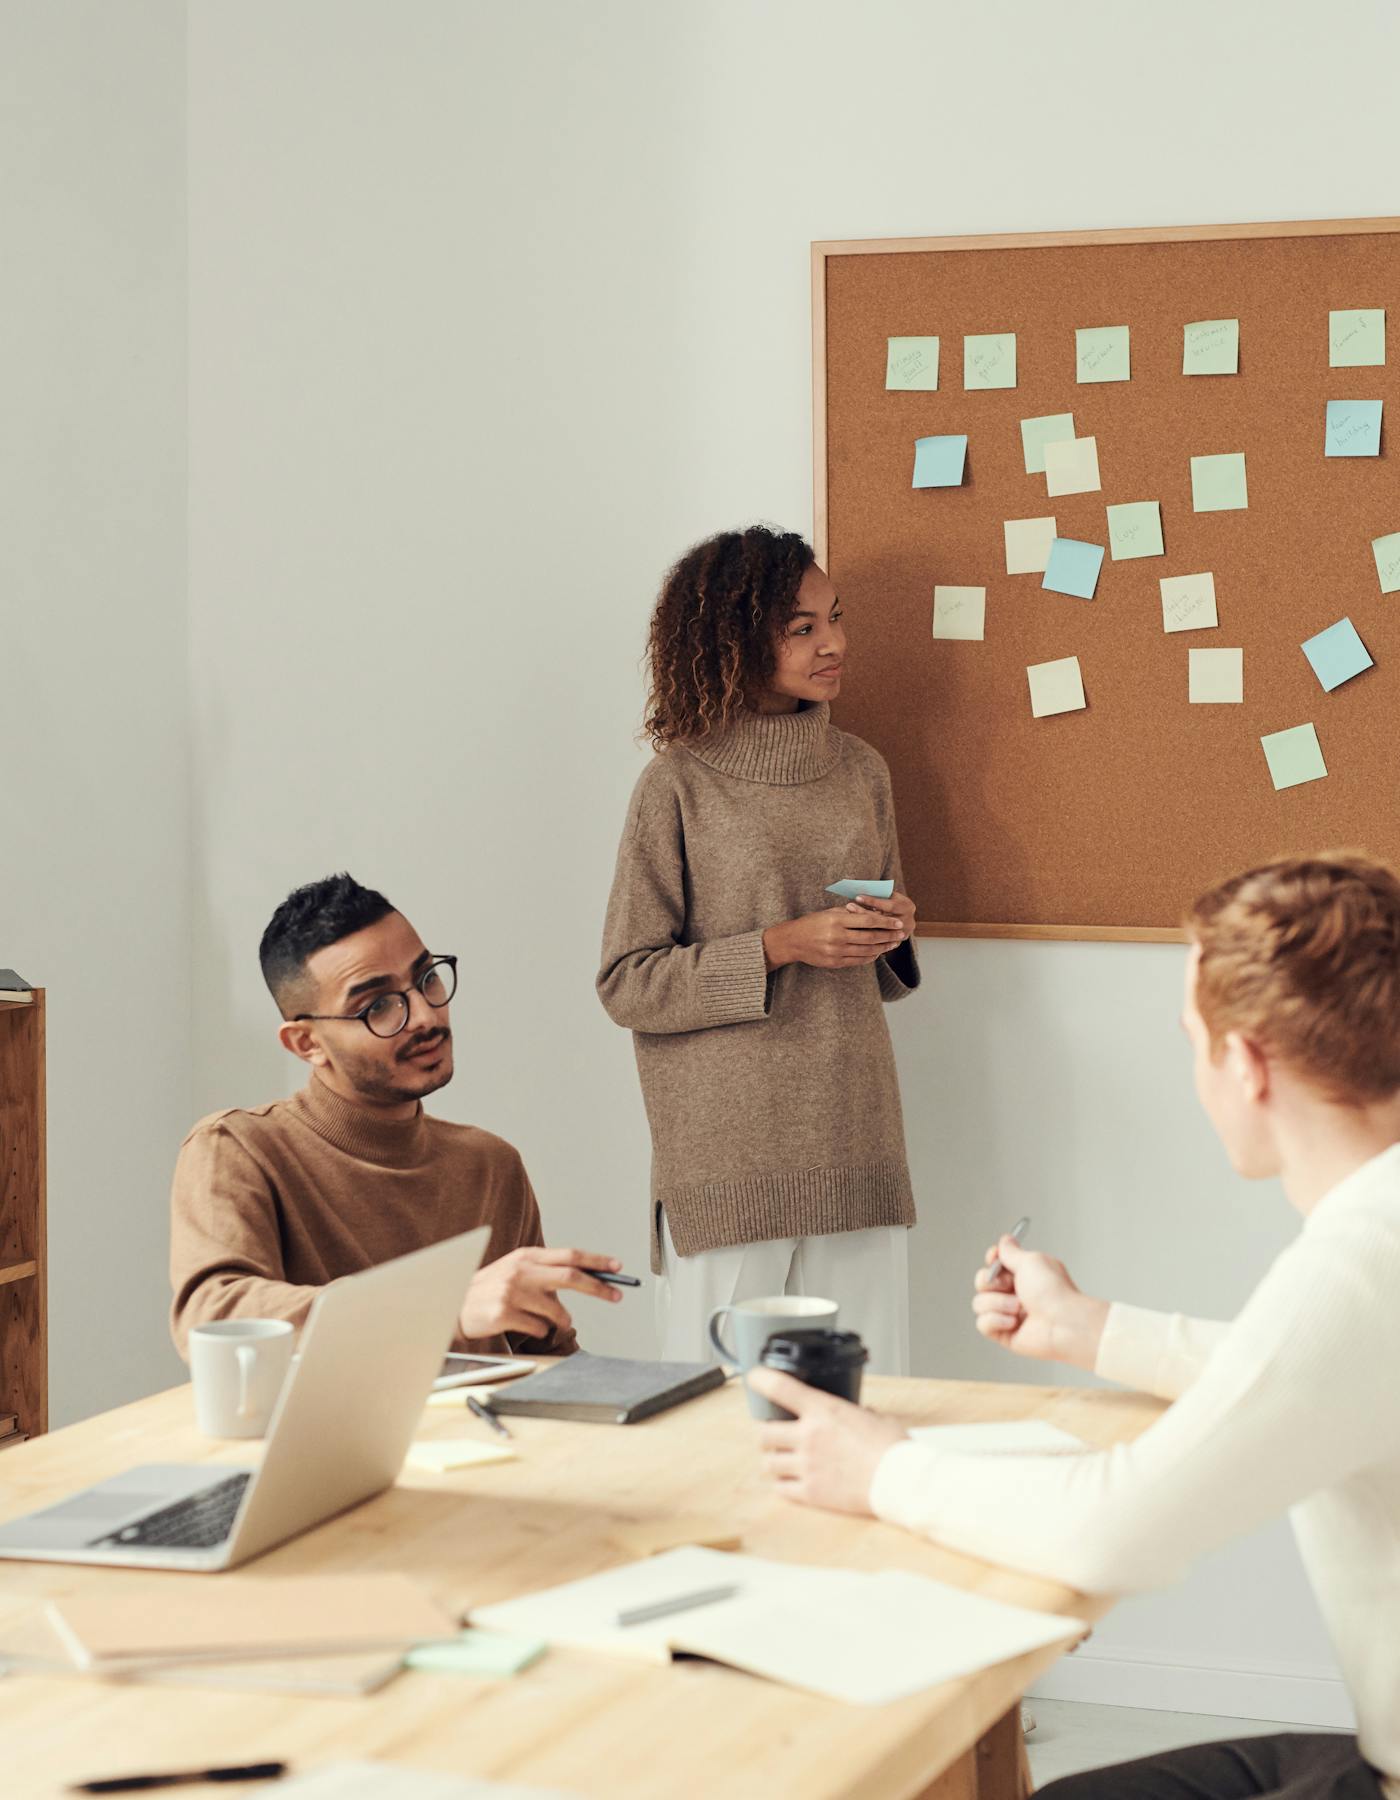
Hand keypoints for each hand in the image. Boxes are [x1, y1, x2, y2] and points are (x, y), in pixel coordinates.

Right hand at [459, 1247, 623, 1340]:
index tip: (618, 1266)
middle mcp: (520, 1270)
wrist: (452, 1306)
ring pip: (556, 1310)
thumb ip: (546, 1272)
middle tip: (617, 1295)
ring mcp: (511, 1292)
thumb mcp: (517, 1271)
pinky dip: (540, 1331)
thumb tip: (587, 1278)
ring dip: (560, 1320)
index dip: (596, 1260)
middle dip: (598, 1287)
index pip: (570, 1255)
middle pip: (571, 1276)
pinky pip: (538, 1328)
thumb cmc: (491, 1290)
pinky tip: (524, 1326)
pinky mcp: (504, 1314)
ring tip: (547, 1320)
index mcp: (526, 1256)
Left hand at [748, 1368, 907, 1514]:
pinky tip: (791, 1481)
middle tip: (772, 1434)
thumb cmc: (893, 1449)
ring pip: (768, 1463)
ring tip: (781, 1460)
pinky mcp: (811, 1492)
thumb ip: (859, 1414)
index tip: (754, 1377)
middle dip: (764, 1433)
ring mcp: (807, 1466)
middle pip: (763, 1433)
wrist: (899, 1482)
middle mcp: (808, 1436)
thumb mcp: (875, 1418)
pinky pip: (780, 1488)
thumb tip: (862, 1414)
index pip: (780, 1388)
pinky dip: (782, 1484)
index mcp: (823, 1411)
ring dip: (772, 1460)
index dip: (761, 1379)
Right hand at [763, 904, 906, 970]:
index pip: (868, 920)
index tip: (898, 922)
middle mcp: (837, 936)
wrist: (792, 941)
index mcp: (837, 920)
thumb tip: (873, 910)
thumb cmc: (812, 923)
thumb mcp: (830, 912)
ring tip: (893, 944)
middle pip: (870, 937)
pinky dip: (870, 957)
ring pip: (866, 950)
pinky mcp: (835, 962)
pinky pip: (858, 961)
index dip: (885, 922)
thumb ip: (850, 912)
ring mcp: (836, 951)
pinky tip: (878, 953)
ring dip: (883, 947)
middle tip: (902, 934)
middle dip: (889, 935)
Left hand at [849, 890, 916, 940]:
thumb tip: (859, 889)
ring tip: (847, 918)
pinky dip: (865, 936)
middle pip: (884, 920)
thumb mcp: (886, 895)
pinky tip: (852, 931)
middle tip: (849, 906)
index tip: (857, 897)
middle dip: (865, 913)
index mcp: (908, 907)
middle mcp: (909, 922)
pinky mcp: (895, 943)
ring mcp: (902, 935)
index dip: (873, 901)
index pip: (890, 906)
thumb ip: (878, 894)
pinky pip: (879, 941)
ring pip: (880, 931)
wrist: (898, 916)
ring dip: (862, 925)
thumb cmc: (888, 901)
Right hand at [972, 1237, 1108, 1371]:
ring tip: (1019, 1308)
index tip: (994, 1257)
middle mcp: (1015, 1294)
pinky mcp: (1005, 1334)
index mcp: (1024, 1275)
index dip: (992, 1260)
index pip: (995, 1264)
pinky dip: (996, 1321)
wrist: (1064, 1323)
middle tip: (1011, 1286)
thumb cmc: (1054, 1291)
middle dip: (992, 1283)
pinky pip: (983, 1324)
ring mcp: (1008, 1314)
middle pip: (982, 1282)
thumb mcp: (1030, 1261)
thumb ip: (1011, 1252)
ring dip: (998, 1303)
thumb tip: (1005, 1240)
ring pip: (979, 1303)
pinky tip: (1013, 1322)